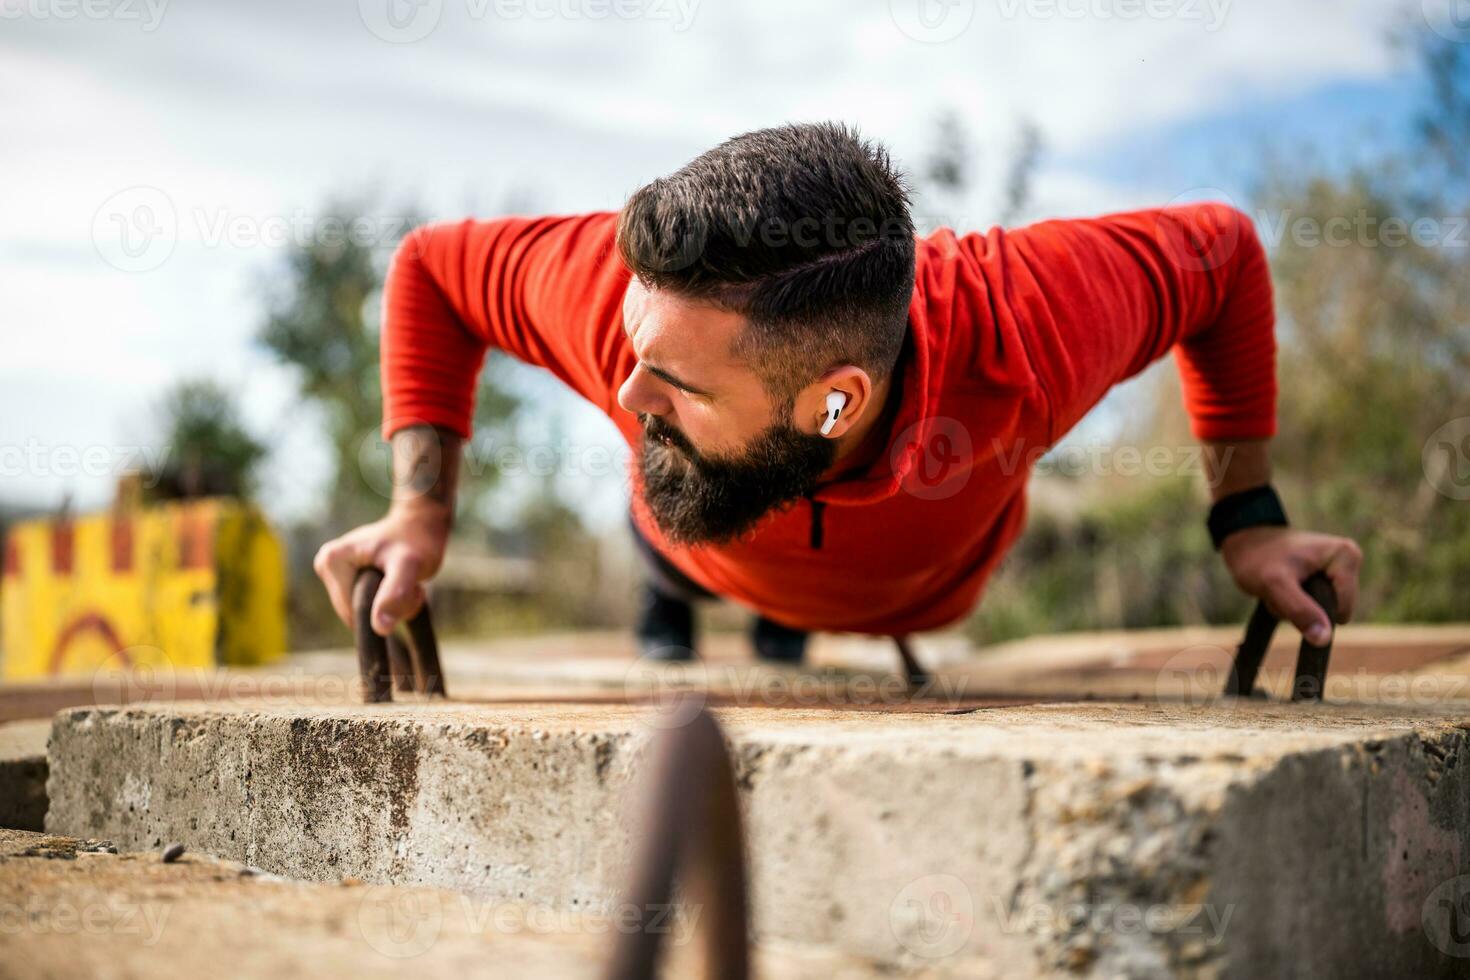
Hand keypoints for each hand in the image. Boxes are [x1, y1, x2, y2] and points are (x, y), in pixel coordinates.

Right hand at [313, 502, 449, 635]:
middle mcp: (326, 565)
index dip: (385, 610)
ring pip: (364, 612)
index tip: (409, 587)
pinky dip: (389, 601)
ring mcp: (334, 572)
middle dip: (389, 608)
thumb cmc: (417, 539)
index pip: (353, 612)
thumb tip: (379, 628)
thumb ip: (395, 594)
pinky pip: (367, 605)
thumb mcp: (410, 566)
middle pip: (356, 613)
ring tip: (408, 582)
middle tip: (413, 586)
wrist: (422, 523)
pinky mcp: (345, 577)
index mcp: (332, 561)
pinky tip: (400, 582)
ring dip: (393, 605)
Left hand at [1220, 527, 1361, 644]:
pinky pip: (1312, 607)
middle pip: (1333, 611)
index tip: (1290, 589)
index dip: (1313, 611)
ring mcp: (1337, 570)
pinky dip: (1292, 605)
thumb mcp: (1275, 585)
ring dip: (1294, 609)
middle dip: (1303, 609)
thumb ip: (1300, 610)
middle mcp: (1348, 561)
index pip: (1342, 608)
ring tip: (1279, 587)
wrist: (1242, 541)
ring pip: (1320, 612)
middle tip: (1281, 589)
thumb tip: (1324, 640)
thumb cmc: (1257, 558)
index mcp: (1347, 557)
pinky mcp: (1324, 578)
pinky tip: (1281, 588)